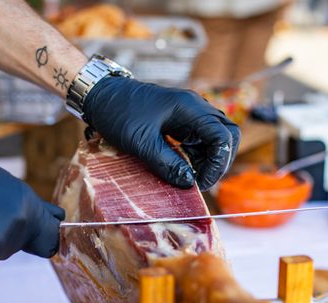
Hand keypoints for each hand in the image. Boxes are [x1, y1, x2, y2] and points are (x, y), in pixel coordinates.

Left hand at [82, 76, 240, 190]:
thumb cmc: (119, 113)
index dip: (218, 164)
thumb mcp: (141, 142)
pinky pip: (198, 141)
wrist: (101, 95)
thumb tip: (188, 182)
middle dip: (220, 161)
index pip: (223, 137)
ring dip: (208, 161)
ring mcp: (188, 115)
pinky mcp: (179, 122)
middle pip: (226, 135)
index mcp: (190, 108)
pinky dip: (196, 157)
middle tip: (202, 182)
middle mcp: (194, 109)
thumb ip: (166, 163)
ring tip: (191, 179)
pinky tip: (184, 170)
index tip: (201, 183)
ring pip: (214, 139)